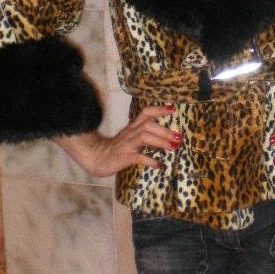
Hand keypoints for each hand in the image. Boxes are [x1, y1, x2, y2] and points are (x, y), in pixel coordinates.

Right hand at [53, 104, 181, 177]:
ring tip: (173, 147)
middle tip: (178, 137)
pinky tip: (159, 165)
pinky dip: (150, 160)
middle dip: (164, 130)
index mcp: (132, 128)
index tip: (173, 108)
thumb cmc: (116, 149)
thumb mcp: (129, 138)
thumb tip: (166, 136)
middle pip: (148, 125)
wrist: (96, 158)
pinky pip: (138, 157)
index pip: (145, 113)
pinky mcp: (123, 157)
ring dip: (160, 141)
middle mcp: (130, 134)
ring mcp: (126, 145)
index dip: (158, 109)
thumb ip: (144, 134)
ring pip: (144, 137)